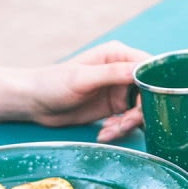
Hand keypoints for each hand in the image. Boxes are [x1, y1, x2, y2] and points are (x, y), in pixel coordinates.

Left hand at [6, 41, 149, 140]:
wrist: (33, 102)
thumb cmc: (52, 83)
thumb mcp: (82, 78)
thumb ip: (112, 73)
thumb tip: (142, 69)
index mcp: (117, 56)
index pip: (150, 67)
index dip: (154, 86)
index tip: (148, 104)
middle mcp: (121, 71)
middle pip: (149, 92)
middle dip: (139, 112)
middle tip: (124, 124)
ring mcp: (118, 90)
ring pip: (140, 109)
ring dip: (128, 124)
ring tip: (109, 131)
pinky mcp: (113, 108)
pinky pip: (128, 120)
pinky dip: (120, 129)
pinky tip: (104, 132)